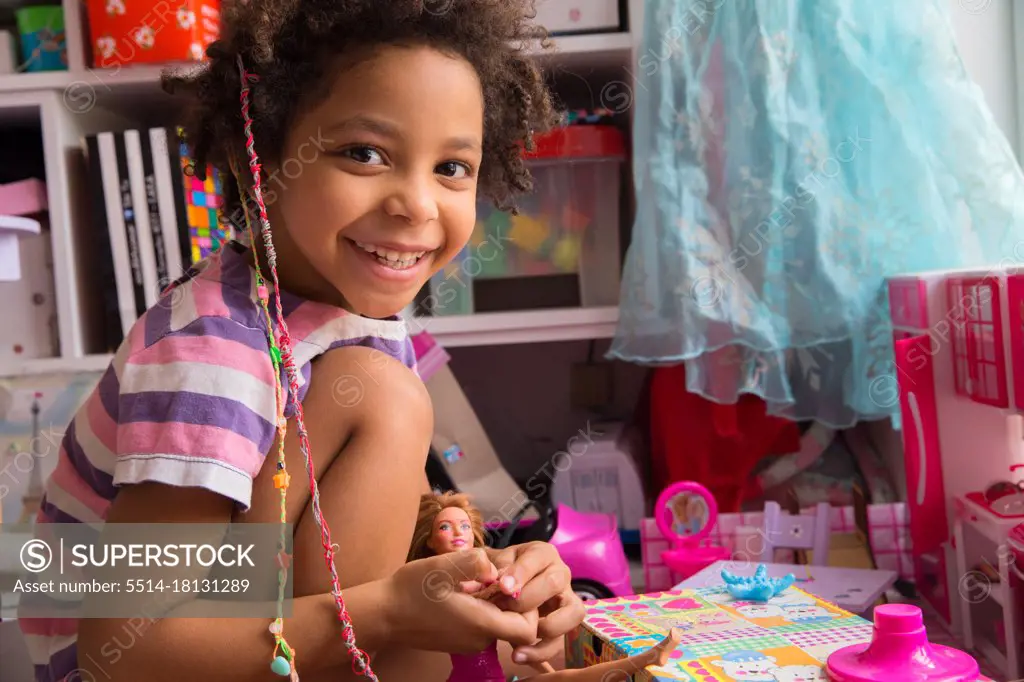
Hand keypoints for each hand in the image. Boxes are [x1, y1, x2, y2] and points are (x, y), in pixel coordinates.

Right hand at [385, 548, 538, 654]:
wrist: (384, 613)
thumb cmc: (412, 589)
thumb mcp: (442, 567)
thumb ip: (474, 562)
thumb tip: (495, 568)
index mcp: (481, 624)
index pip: (528, 629)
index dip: (530, 607)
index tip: (511, 584)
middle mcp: (480, 640)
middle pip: (517, 626)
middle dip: (514, 601)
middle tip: (495, 577)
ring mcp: (469, 643)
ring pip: (500, 624)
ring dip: (497, 604)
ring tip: (478, 582)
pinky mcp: (459, 640)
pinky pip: (483, 626)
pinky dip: (483, 609)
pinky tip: (466, 592)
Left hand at [479, 541, 584, 664]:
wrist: (503, 587)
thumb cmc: (501, 571)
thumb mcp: (495, 562)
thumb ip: (494, 568)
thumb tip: (495, 580)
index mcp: (543, 554)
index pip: (537, 558)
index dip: (520, 573)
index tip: (503, 587)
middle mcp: (560, 574)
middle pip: (555, 583)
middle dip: (529, 598)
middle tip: (505, 608)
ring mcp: (566, 600)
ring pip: (573, 613)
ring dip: (548, 626)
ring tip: (523, 635)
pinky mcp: (562, 625)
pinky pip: (561, 639)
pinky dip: (541, 651)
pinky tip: (519, 654)